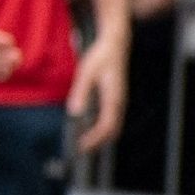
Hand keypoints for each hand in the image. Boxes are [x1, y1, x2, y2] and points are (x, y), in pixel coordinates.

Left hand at [68, 30, 128, 153]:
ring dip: (101, 136)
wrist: (115, 43)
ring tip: (84, 143)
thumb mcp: (87, 71)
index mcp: (114, 97)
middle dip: (99, 142)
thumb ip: (81, 91)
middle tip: (81, 150)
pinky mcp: (116, 97)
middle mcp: (119, 102)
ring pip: (114, 125)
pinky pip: (112, 118)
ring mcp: (119, 100)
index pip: (107, 125)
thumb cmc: (101, 56)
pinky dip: (103, 128)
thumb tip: (74, 112)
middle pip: (113, 130)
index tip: (81, 146)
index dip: (95, 138)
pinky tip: (89, 128)